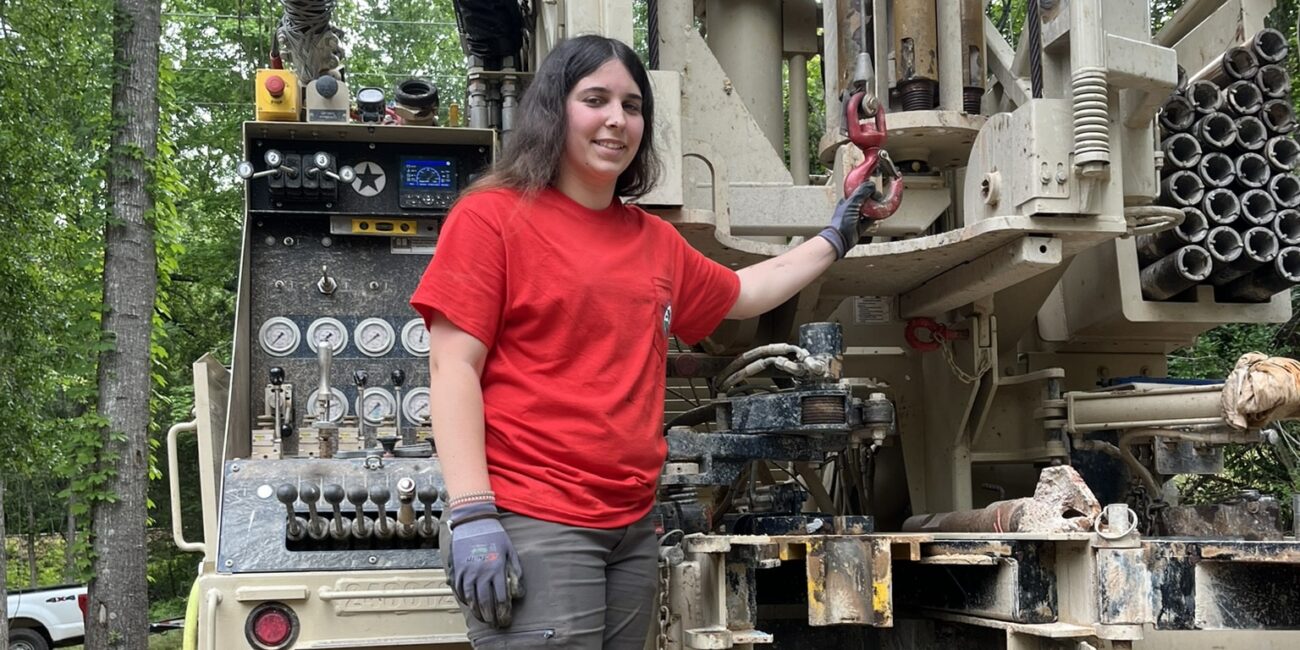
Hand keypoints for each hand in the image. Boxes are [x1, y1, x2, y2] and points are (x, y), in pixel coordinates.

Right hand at [446, 502, 523, 627]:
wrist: (474, 521)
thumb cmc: (495, 535)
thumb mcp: (510, 551)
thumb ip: (516, 572)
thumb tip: (518, 593)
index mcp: (496, 569)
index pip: (501, 598)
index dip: (504, 612)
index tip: (506, 620)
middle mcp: (480, 573)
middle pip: (485, 603)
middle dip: (491, 617)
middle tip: (495, 624)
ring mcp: (467, 572)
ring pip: (471, 599)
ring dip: (477, 612)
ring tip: (484, 619)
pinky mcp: (457, 569)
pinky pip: (459, 590)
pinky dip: (465, 600)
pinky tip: (471, 605)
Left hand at [818, 180, 877, 258]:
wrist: (840, 239)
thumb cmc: (841, 222)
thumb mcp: (851, 204)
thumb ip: (861, 193)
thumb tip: (870, 184)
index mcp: (846, 201)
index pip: (858, 192)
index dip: (866, 189)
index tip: (873, 188)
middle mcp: (851, 209)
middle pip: (864, 201)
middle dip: (872, 198)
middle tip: (878, 198)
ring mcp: (855, 218)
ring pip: (868, 210)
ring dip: (874, 207)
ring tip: (881, 205)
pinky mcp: (860, 227)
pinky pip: (870, 220)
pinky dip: (876, 217)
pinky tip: (880, 214)